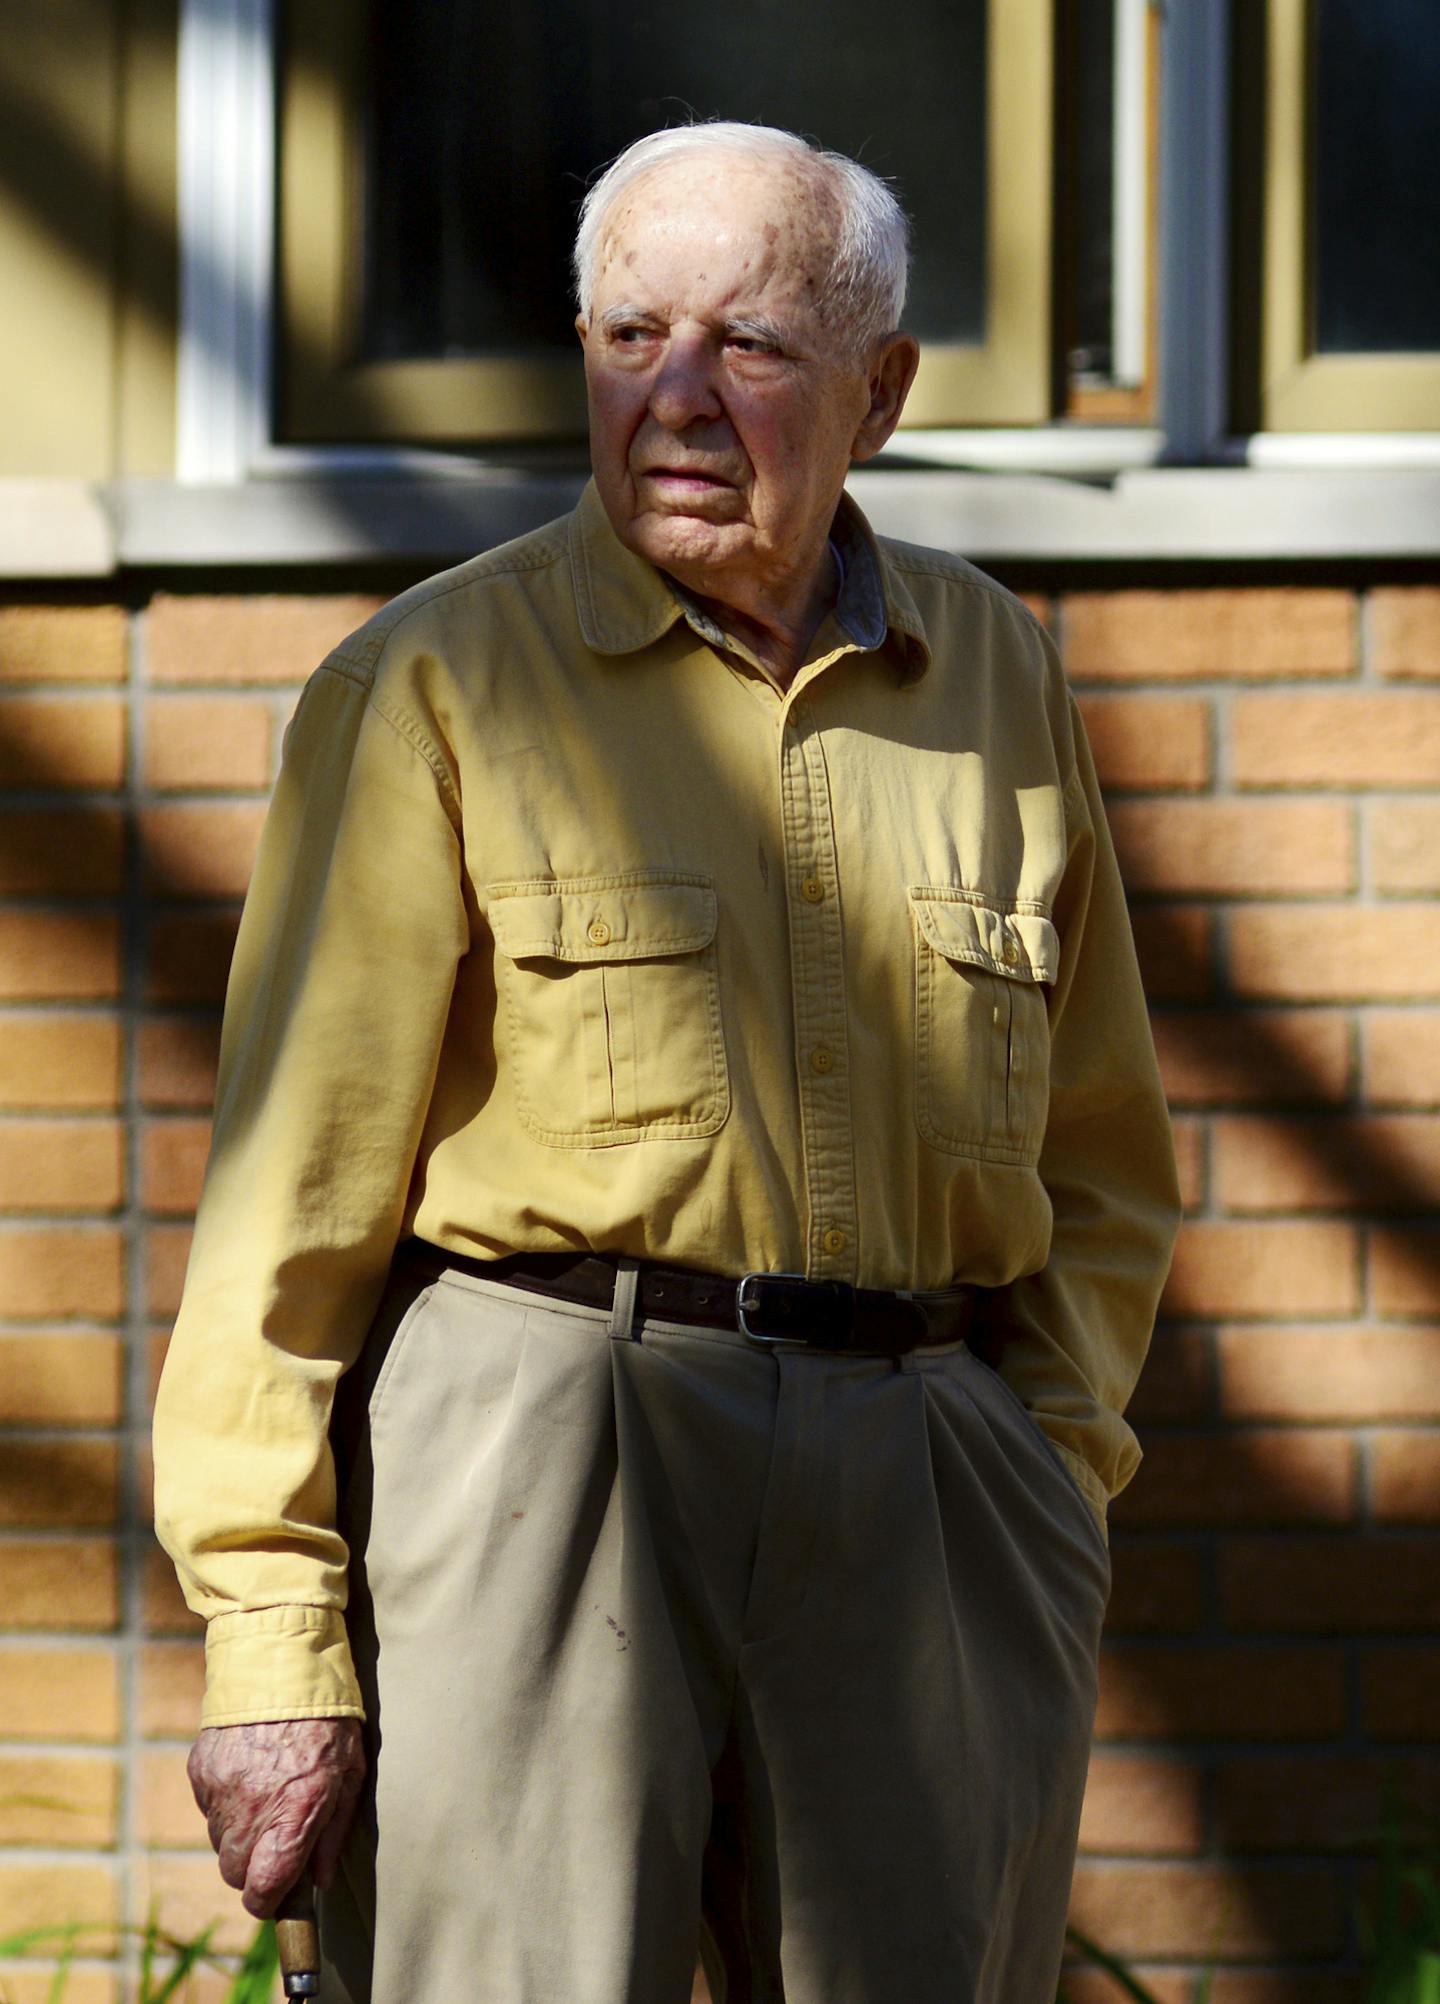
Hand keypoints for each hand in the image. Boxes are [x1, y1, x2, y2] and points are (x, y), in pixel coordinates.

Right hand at [187, 1717, 365, 1918]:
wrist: (282, 1662)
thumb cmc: (328, 1719)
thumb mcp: (351, 1773)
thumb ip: (334, 1833)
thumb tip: (320, 1881)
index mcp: (293, 1812)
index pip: (263, 1888)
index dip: (269, 1900)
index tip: (278, 1892)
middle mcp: (250, 1808)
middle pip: (235, 1873)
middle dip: (254, 1868)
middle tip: (276, 1838)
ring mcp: (220, 1790)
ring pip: (220, 1842)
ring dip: (240, 1834)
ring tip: (266, 1795)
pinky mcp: (200, 1771)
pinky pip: (208, 1808)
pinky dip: (225, 1803)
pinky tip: (249, 1773)